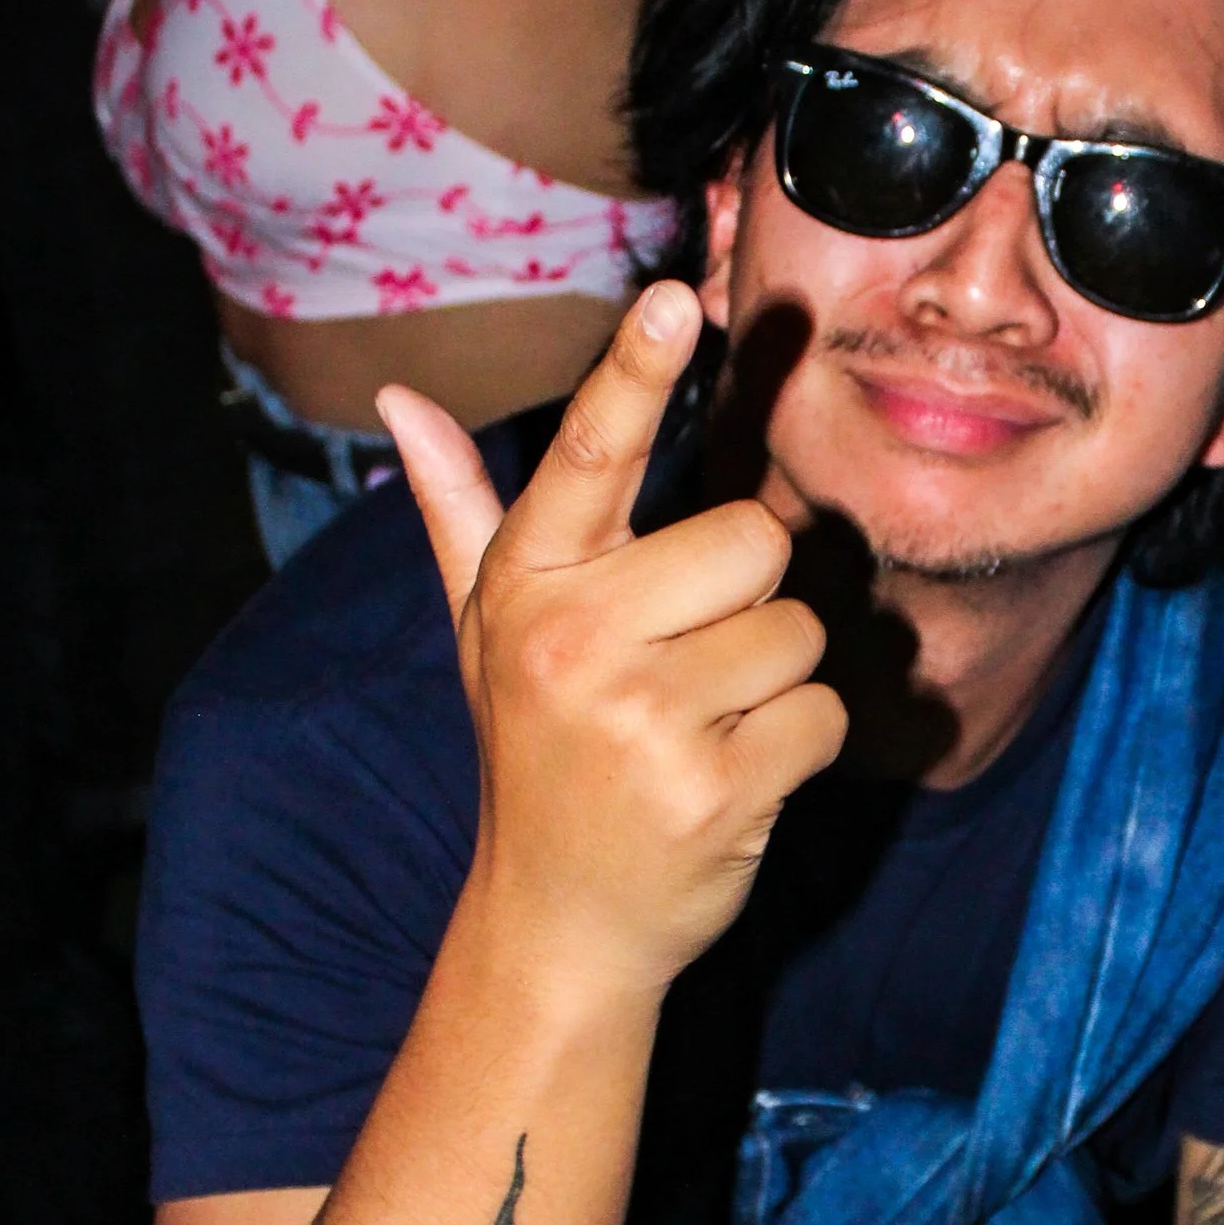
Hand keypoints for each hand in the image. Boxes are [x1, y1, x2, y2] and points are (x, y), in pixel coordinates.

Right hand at [380, 284, 845, 1004]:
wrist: (559, 923)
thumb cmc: (537, 750)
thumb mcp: (486, 631)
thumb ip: (461, 511)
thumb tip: (401, 402)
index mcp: (528, 586)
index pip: (590, 456)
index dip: (634, 373)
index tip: (675, 301)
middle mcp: (575, 644)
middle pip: (752, 540)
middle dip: (746, 596)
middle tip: (687, 662)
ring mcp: (644, 722)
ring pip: (800, 630)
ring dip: (775, 679)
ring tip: (704, 725)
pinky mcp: (714, 790)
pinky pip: (822, 715)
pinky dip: (799, 748)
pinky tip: (734, 779)